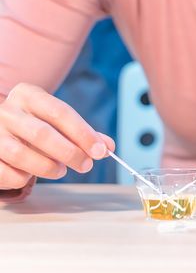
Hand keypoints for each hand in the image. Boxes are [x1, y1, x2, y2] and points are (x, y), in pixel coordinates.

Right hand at [0, 83, 114, 189]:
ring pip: (21, 154)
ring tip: (60, 170)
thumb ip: (82, 133)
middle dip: (70, 153)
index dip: (83, 133)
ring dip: (47, 167)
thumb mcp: (56, 121)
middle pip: (42, 134)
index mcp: (28, 95)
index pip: (60, 112)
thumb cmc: (34, 124)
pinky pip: (6, 173)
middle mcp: (6, 110)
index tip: (101, 151)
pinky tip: (30, 174)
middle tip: (86, 165)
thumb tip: (108, 147)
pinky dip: (23, 178)